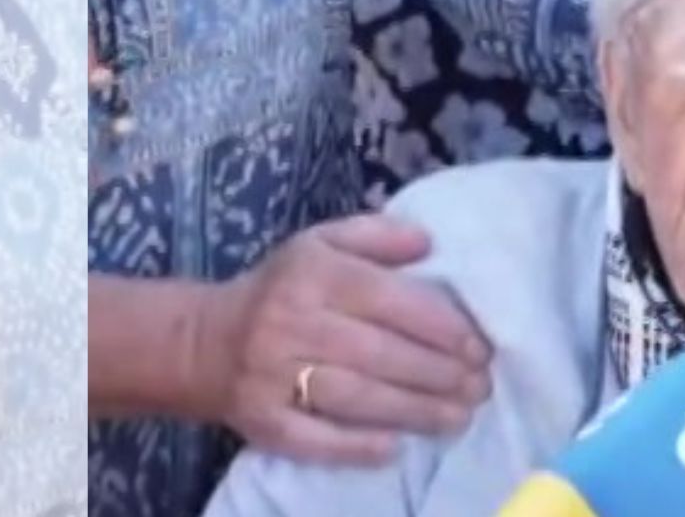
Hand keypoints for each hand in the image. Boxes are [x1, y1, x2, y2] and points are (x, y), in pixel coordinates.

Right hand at [196, 214, 491, 465]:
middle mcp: (292, 323)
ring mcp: (272, 376)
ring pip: (354, 397)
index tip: (479, 348)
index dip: (439, 327)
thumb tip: (428, 241)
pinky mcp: (260, 421)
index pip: (387, 300)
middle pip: (378, 354)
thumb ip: (377, 236)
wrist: (204, 342)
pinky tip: (394, 449)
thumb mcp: (323, 243)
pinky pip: (311, 438)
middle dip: (438, 374)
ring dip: (413, 411)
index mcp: (315, 275)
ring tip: (459, 417)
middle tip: (479, 387)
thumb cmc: (284, 289)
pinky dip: (354, 446)